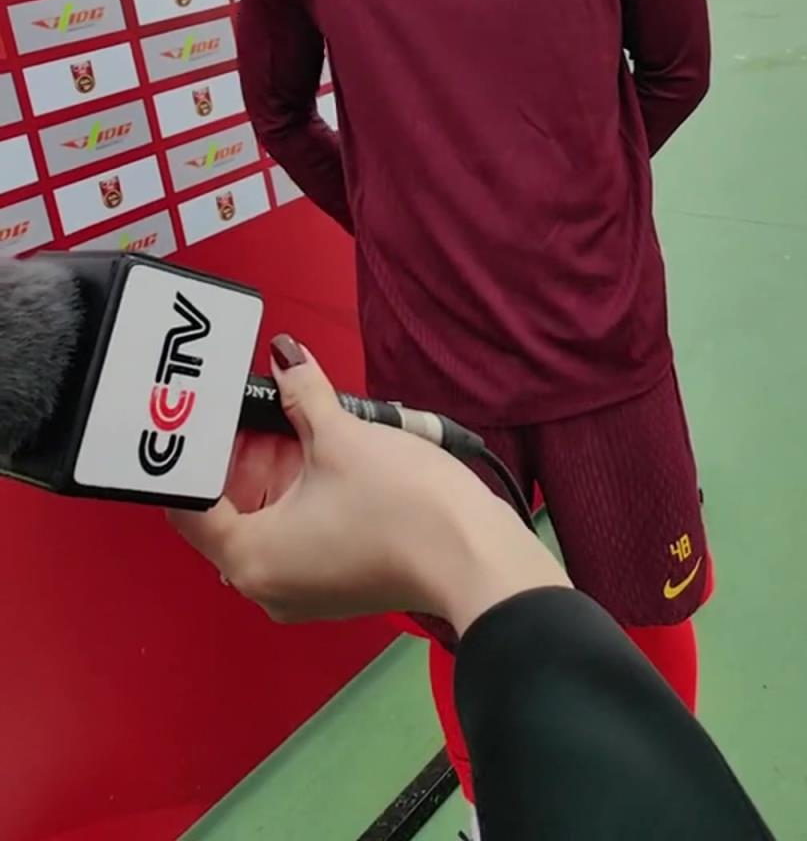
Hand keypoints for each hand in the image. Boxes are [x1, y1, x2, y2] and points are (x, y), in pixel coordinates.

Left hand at [169, 337, 568, 635]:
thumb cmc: (405, 509)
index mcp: (249, 558)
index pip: (189, 504)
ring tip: (294, 427)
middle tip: (253, 411)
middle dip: (240, 458)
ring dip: (273, 475)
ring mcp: (301, 591)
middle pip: (226, 513)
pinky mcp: (334, 584)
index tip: (201, 419)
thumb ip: (300, 393)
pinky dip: (299, 499)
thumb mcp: (340, 435)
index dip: (192, 455)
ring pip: (265, 523)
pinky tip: (321, 459)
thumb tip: (285, 359)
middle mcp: (265, 585)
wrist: (473, 555)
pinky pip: (296, 538)